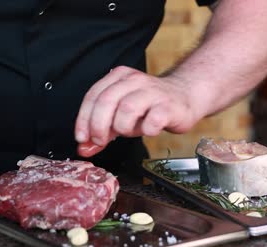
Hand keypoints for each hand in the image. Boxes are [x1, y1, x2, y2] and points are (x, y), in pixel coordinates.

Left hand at [75, 65, 197, 156]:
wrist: (185, 97)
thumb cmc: (150, 107)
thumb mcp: (121, 116)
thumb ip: (102, 131)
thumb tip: (83, 148)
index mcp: (118, 77)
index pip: (93, 96)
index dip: (83, 119)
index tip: (82, 137)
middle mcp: (134, 80)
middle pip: (106, 101)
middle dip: (98, 126)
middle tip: (99, 141)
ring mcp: (152, 91)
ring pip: (127, 109)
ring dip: (122, 127)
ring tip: (128, 132)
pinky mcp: (168, 106)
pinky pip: (153, 120)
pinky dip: (146, 130)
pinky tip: (147, 131)